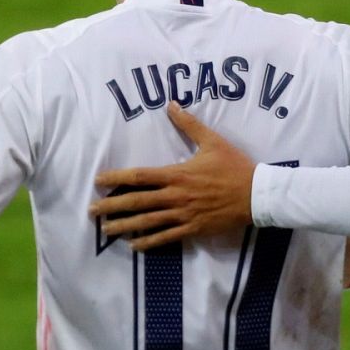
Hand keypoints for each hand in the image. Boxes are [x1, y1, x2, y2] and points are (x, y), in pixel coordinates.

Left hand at [88, 102, 256, 250]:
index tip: (98, 181)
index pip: (140, 176)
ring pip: (148, 222)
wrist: (257, 195)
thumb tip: (171, 104)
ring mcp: (183, 215)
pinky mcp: (193, 229)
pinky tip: (134, 244)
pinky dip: (149, 242)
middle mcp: (175, 196)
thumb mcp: (212, 141)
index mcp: (177, 174)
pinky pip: (166, 237)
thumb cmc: (234, 167)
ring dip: (124, 226)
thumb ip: (189, 124)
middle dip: (112, 207)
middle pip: (137, 202)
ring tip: (106, 230)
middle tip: (92, 211)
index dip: (116, 178)